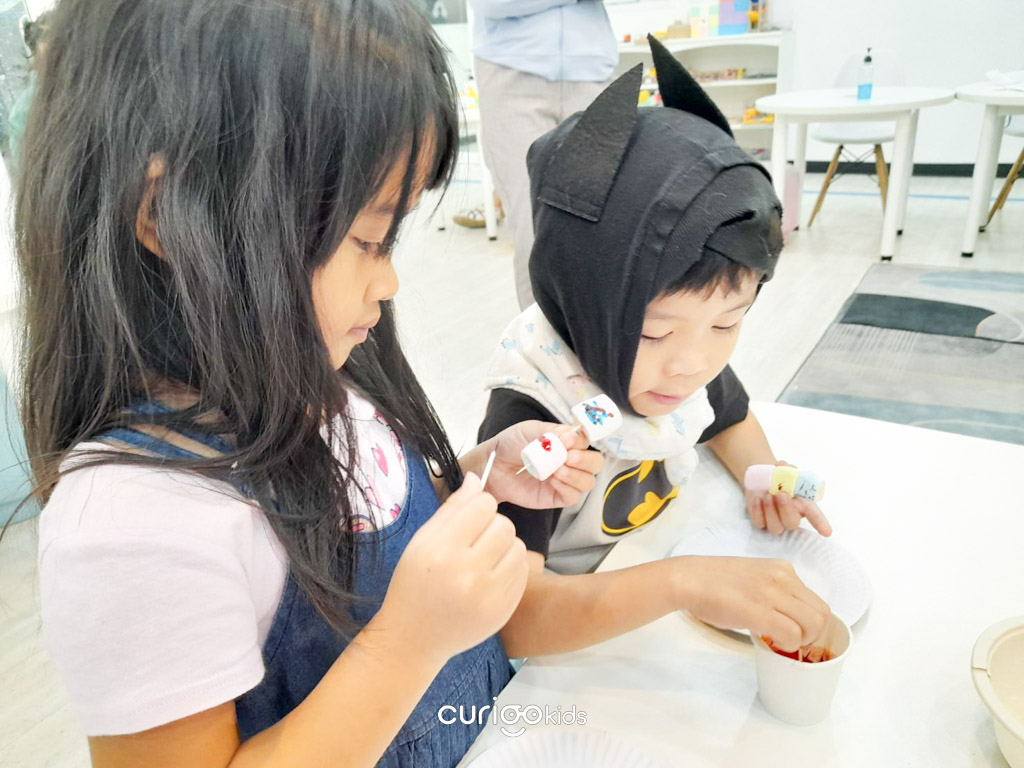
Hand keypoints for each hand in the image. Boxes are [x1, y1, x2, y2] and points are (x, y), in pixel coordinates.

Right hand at [378, 473, 528, 661]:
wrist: (415, 637)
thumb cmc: (414, 583)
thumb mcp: (422, 541)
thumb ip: (452, 509)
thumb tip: (477, 478)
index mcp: (442, 551)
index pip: (483, 506)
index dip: (478, 507)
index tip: (468, 519)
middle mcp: (467, 573)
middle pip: (504, 525)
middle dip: (492, 526)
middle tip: (475, 540)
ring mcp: (489, 596)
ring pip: (519, 547)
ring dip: (504, 546)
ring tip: (483, 558)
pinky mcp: (504, 611)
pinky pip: (522, 572)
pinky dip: (510, 567)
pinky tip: (490, 576)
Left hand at [483, 421, 603, 509]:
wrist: (494, 465)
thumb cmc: (511, 444)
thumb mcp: (529, 430)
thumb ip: (551, 432)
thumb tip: (571, 437)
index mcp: (567, 441)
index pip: (588, 441)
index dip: (582, 441)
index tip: (568, 440)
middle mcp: (570, 461)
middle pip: (596, 463)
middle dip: (586, 460)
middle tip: (568, 457)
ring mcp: (565, 480)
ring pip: (588, 481)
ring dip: (575, 475)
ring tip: (556, 469)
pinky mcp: (556, 496)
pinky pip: (573, 496)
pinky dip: (566, 487)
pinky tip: (552, 480)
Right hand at [678, 555, 830, 651]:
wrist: (689, 579)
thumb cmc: (714, 582)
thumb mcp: (754, 577)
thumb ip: (774, 591)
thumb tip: (787, 617)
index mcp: (783, 569)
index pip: (816, 601)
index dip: (811, 623)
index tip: (796, 633)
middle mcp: (782, 578)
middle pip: (822, 614)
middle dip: (813, 634)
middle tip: (792, 641)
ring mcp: (771, 593)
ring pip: (813, 624)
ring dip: (802, 640)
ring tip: (781, 641)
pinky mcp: (758, 610)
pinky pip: (792, 634)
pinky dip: (787, 644)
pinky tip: (771, 641)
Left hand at [746, 461, 831, 535]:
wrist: (761, 479)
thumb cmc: (779, 478)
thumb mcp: (785, 471)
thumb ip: (788, 469)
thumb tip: (783, 465)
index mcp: (804, 505)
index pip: (814, 516)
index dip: (821, 524)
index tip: (827, 532)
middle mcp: (791, 516)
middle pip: (792, 523)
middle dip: (786, 509)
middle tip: (782, 494)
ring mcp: (775, 522)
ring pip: (775, 527)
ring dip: (771, 511)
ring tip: (768, 495)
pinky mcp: (760, 522)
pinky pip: (758, 522)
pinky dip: (757, 510)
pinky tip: (757, 499)